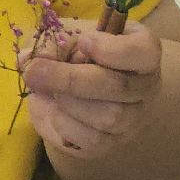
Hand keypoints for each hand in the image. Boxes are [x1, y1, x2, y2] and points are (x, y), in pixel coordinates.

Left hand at [21, 21, 164, 158]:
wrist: (77, 88)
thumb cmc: (78, 54)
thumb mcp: (66, 38)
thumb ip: (52, 44)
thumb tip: (32, 61)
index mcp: (142, 54)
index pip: (144, 52)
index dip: (113, 50)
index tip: (83, 43)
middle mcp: (146, 88)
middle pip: (119, 87)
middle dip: (71, 79)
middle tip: (35, 72)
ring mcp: (135, 118)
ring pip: (110, 117)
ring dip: (69, 103)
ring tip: (50, 92)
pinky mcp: (115, 142)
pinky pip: (94, 140)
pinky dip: (64, 124)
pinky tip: (55, 111)